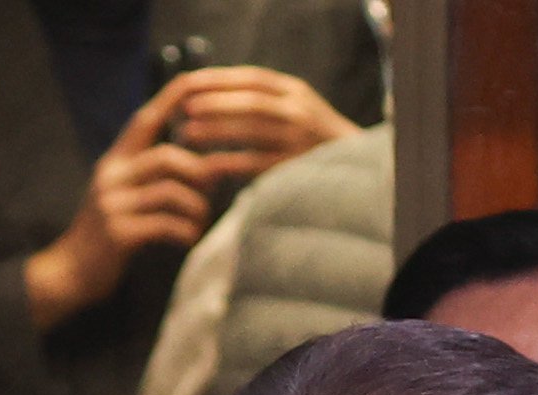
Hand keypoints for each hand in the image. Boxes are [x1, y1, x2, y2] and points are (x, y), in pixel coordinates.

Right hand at [24, 74, 246, 330]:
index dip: (175, 99)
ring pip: (170, 191)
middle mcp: (111, 175)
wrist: (71, 272)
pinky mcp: (119, 234)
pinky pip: (166, 224)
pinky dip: (186, 232)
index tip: (203, 85)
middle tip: (213, 189)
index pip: (146, 119)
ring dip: (196, 207)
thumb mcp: (124, 194)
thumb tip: (204, 164)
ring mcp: (113, 204)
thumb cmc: (108, 234)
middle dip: (198, 171)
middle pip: (166, 156)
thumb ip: (152, 175)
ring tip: (198, 221)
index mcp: (115, 160)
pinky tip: (188, 239)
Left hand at [159, 67, 359, 170]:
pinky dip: (230, 163)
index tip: (190, 82)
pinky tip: (207, 166)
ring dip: (216, 130)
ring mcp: (300, 139)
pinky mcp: (295, 167)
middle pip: (251, 100)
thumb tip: (216, 94)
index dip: (220, 79)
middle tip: (184, 107)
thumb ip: (266, 101)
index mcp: (296, 92)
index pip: (253, 79)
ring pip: (252, 129)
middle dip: (215, 102)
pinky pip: (256, 163)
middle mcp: (300, 110)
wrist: (353, 173)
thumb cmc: (311, 142)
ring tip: (186, 133)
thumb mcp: (295, 110)